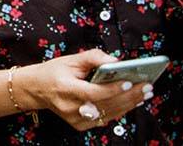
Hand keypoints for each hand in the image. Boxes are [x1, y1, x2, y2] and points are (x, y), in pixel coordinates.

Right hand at [16, 49, 147, 130]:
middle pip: (105, 104)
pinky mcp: (79, 124)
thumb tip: (116, 61)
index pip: (92, 92)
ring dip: (129, 103)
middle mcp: (69, 107)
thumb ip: (93, 57)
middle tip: (146, 87)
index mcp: (64, 88)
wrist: (35, 89)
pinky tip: (132, 101)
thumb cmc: (52, 72)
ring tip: (144, 93)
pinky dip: (120, 109)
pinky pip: (105, 118)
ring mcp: (74, 118)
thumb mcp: (69, 59)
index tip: (129, 82)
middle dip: (129, 96)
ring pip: (108, 113)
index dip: (112, 89)